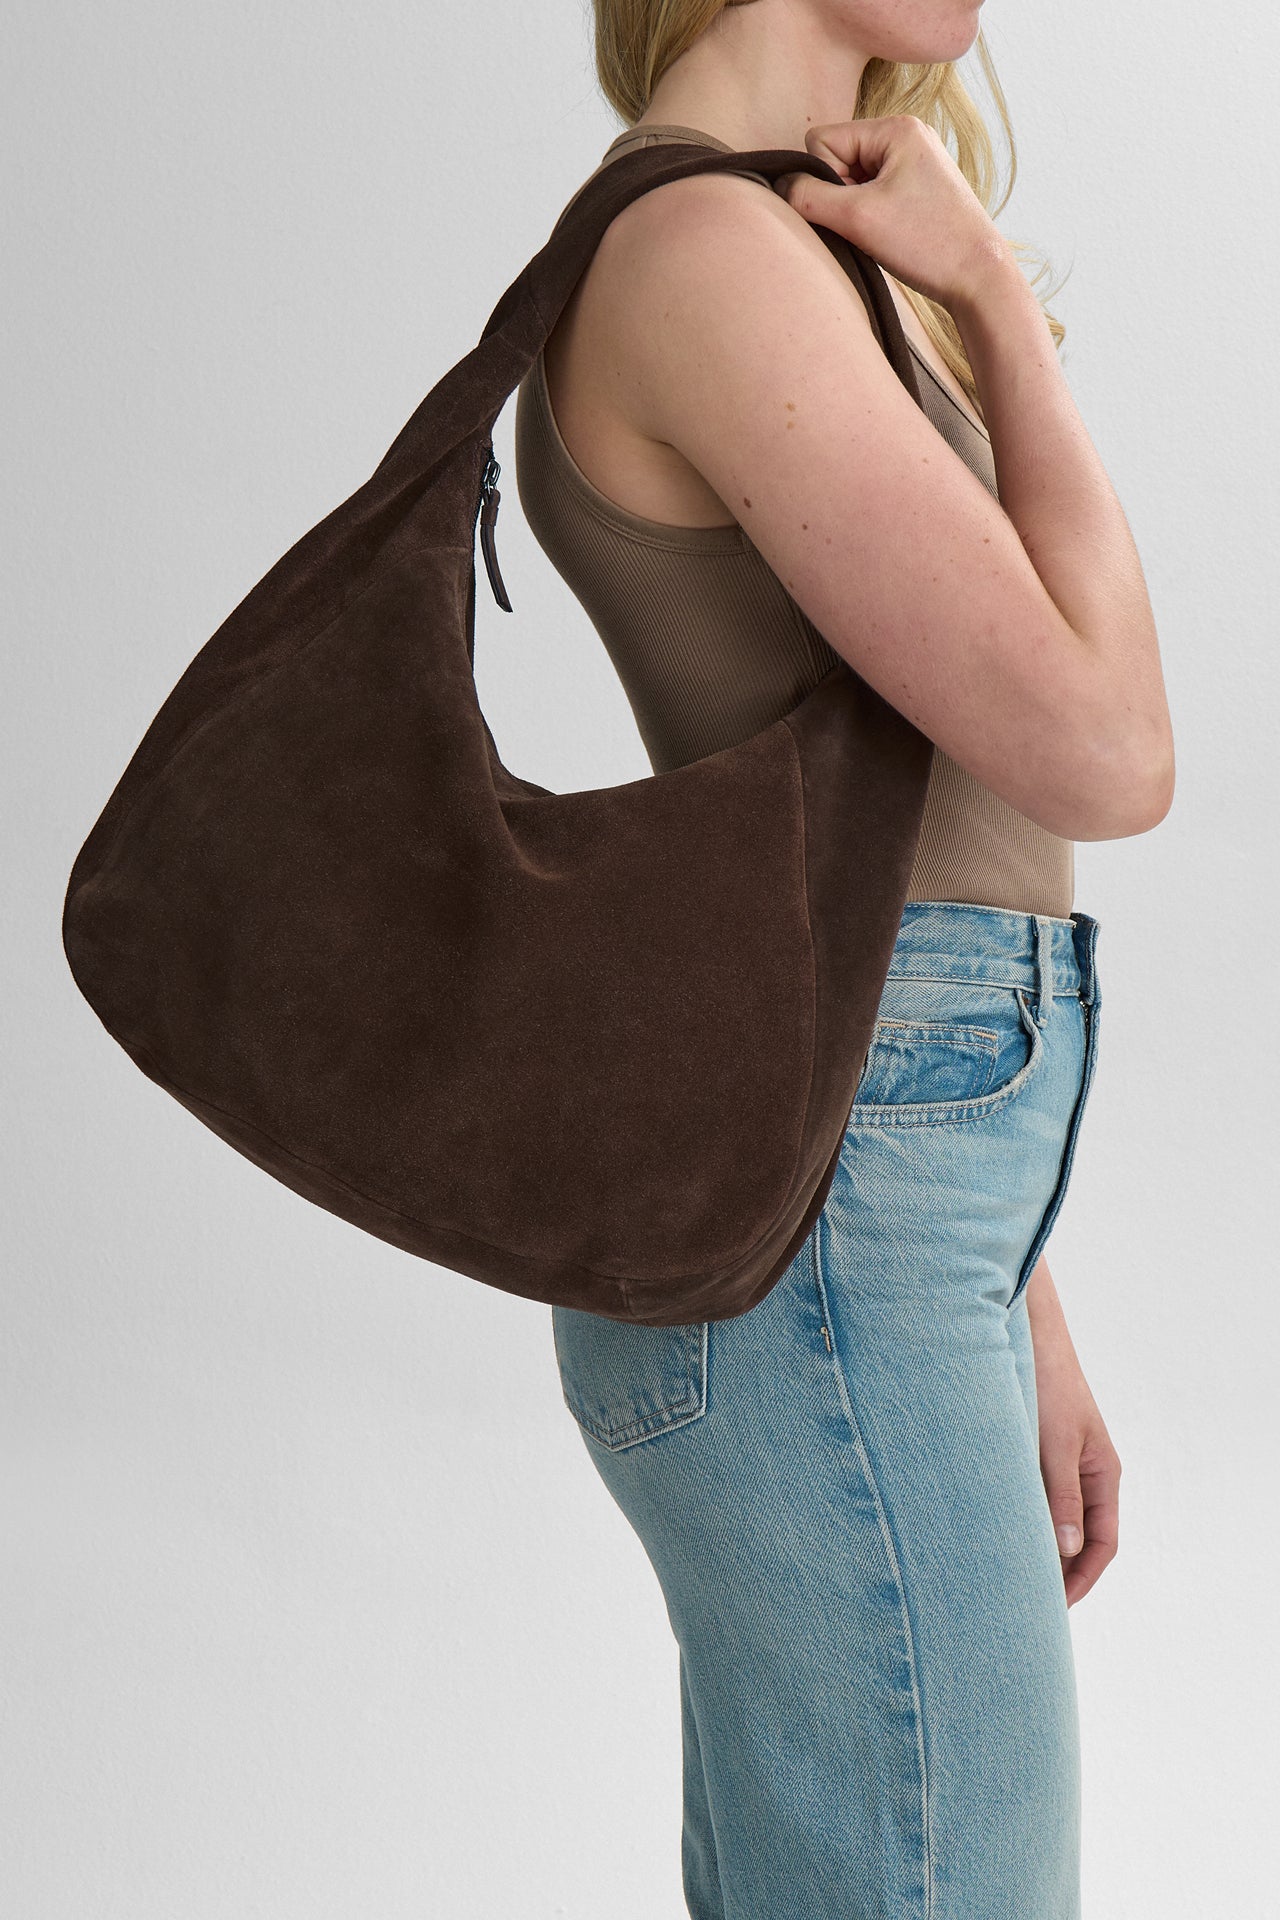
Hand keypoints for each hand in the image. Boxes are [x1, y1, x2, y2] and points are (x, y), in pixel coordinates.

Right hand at [773, 115, 1015, 314]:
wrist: (980, 278)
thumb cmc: (928, 245)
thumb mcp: (858, 219)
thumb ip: (809, 197)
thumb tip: (779, 185)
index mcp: (896, 128)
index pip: (822, 140)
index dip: (824, 179)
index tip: (852, 210)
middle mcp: (907, 136)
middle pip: (837, 158)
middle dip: (840, 196)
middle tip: (868, 225)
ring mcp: (914, 162)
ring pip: (852, 180)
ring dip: (854, 211)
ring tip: (883, 234)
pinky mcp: (918, 189)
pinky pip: (871, 195)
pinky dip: (870, 218)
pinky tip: (891, 237)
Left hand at [1024, 1256, 1121, 1607]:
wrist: (1026, 1331)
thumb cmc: (1048, 1381)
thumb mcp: (1056, 1442)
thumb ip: (1061, 1495)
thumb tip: (1065, 1549)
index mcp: (1102, 1474)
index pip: (1103, 1544)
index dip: (1082, 1579)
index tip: (1056, 1607)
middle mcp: (1083, 1473)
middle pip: (1077, 1537)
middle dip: (1056, 1572)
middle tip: (1025, 1603)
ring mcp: (1058, 1462)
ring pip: (1050, 1518)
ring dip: (1033, 1545)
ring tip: (1003, 1575)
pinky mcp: (1031, 1450)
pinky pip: (1028, 1495)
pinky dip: (1016, 1517)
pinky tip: (989, 1530)